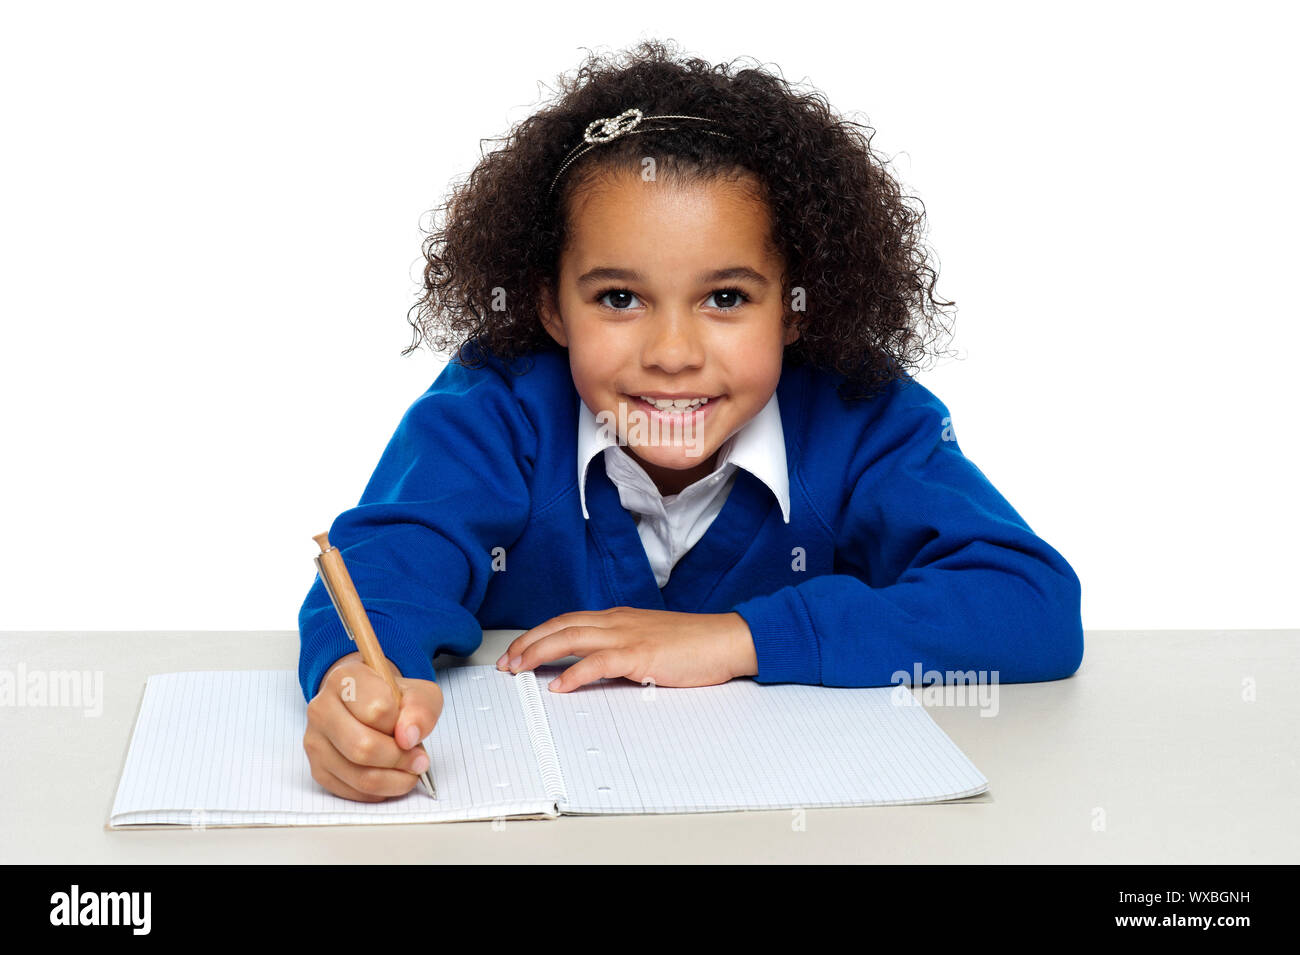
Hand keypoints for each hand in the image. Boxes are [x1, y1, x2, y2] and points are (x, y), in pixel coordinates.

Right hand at [303, 651, 443, 801]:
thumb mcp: (418, 692)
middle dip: (400, 759)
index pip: (377, 710)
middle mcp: (322, 708)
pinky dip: (379, 791)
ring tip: (408, 771)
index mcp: (345, 679)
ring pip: (358, 775)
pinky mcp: (317, 768)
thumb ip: (421, 709)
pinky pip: (352, 791)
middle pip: (363, 747)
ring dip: (394, 780)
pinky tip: (389, 777)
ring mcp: (315, 740)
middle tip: (418, 760)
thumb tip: (408, 738)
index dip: (402, 726)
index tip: (411, 731)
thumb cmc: (392, 697)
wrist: (367, 703)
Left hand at [495, 607, 757, 692]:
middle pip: (560, 626)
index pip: (567, 621)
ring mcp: (628, 636)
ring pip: (571, 638)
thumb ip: (621, 651)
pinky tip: (558, 686)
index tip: (517, 651)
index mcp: (618, 618)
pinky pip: (598, 662)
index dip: (538, 635)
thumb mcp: (649, 642)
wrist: (726, 639)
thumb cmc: (694, 644)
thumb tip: (593, 668)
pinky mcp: (640, 654)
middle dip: (528, 643)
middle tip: (506, 662)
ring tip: (518, 670)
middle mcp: (617, 622)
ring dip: (539, 653)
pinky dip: (574, 673)